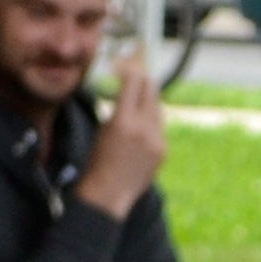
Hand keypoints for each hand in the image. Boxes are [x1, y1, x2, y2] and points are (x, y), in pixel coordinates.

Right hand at [76, 52, 167, 217]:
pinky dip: (151, 122)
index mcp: (124, 121)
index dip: (129, 71)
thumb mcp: (103, 127)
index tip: (124, 67)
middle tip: (135, 77)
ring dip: (148, 101)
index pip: (134, 82)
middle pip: (151, 90)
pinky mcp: (162, 151)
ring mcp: (157, 140)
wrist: (108, 194)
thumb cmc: (97, 160)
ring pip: (158, 108)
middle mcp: (144, 129)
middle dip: (143, 81)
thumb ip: (118, 107)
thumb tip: (129, 90)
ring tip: (137, 102)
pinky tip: (140, 127)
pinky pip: (159, 127)